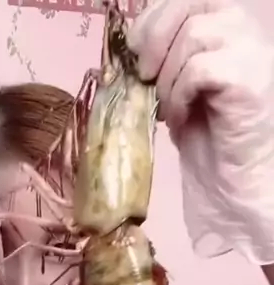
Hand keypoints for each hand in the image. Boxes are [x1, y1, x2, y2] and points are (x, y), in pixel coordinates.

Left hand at [127, 0, 273, 264]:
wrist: (229, 175)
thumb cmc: (203, 131)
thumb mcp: (174, 81)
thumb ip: (160, 55)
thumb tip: (127, 46)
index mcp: (223, 20)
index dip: (151, 19)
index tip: (134, 53)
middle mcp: (241, 26)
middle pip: (187, 5)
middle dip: (154, 42)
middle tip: (144, 80)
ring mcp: (249, 50)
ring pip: (192, 36)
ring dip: (167, 77)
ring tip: (168, 109)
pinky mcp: (247, 78)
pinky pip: (199, 69)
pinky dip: (179, 95)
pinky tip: (180, 118)